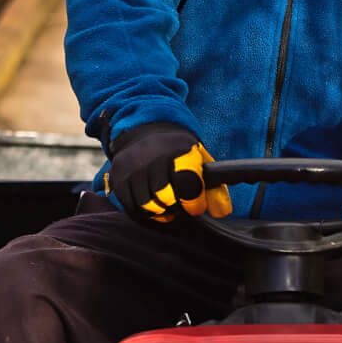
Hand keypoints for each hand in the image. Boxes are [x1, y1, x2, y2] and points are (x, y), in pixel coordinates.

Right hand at [106, 124, 232, 221]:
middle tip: (179, 203)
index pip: (188, 184)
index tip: (195, 205)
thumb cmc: (178, 152)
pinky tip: (152, 205)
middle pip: (166, 198)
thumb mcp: (201, 162)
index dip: (194, 202)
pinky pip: (131, 208)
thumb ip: (216, 188)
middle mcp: (154, 158)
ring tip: (165, 203)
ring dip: (160, 211)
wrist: (145, 130)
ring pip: (147, 205)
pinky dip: (143, 212)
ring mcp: (133, 168)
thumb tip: (222, 212)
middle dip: (177, 207)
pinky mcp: (119, 178)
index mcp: (180, 152)